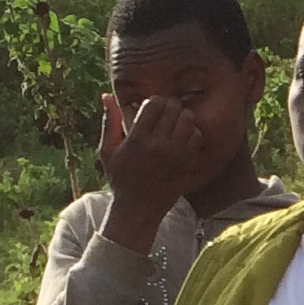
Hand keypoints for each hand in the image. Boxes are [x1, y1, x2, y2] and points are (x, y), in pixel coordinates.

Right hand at [96, 90, 217, 249]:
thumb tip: (106, 95)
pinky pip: (197, 136)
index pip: (154, 103)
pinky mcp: (188, 164)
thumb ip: (109, 122)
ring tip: (175, 124)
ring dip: (182, 117)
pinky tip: (183, 138)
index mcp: (137, 139)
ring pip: (188, 119)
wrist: (139, 209)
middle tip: (166, 113)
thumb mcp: (108, 150)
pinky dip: (192, 133)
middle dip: (170, 106)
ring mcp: (176, 155)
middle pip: (173, 108)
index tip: (152, 108)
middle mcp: (158, 145)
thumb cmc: (120, 178)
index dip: (155, 101)